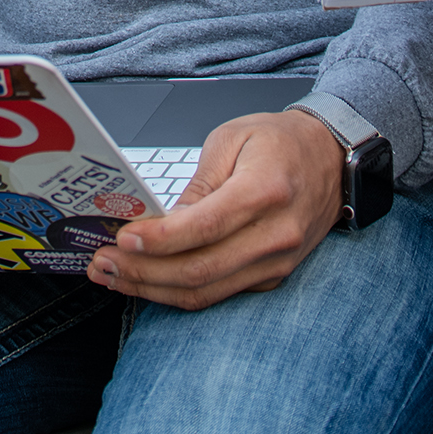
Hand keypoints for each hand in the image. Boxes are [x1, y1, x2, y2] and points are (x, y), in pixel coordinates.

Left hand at [88, 110, 344, 310]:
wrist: (331, 160)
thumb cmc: (280, 142)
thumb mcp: (232, 139)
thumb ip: (197, 183)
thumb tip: (159, 220)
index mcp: (266, 190)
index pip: (205, 227)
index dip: (159, 240)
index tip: (122, 239)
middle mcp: (276, 234)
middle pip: (200, 269)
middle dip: (142, 272)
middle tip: (101, 263)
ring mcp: (277, 262)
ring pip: (206, 292)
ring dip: (152, 290)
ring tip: (112, 277)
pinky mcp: (272, 277)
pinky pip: (218, 294)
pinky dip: (177, 292)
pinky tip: (146, 281)